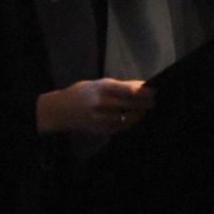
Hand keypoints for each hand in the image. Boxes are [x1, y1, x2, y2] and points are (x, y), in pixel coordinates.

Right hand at [36, 78, 154, 135]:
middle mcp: (102, 103)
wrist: (59, 111)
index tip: (154, 91)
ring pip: (127, 118)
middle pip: (129, 105)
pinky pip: (120, 128)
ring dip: (139, 115)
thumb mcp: (97, 84)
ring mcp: (101, 118)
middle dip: (144, 104)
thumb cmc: (80, 93)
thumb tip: (140, 86)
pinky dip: (130, 124)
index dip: (143, 92)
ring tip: (147, 111)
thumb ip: (118, 86)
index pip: (127, 91)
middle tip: (154, 102)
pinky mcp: (100, 130)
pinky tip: (136, 119)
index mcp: (101, 88)